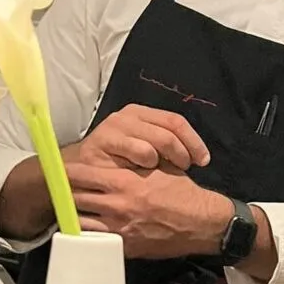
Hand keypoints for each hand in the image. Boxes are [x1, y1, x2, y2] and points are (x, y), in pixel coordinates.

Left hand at [67, 160, 231, 257]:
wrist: (201, 222)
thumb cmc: (181, 192)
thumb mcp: (157, 169)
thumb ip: (131, 166)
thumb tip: (111, 161)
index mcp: (124, 183)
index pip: (83, 175)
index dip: (69, 172)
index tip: (62, 171)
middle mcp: (117, 206)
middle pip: (75, 198)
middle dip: (68, 193)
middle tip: (64, 189)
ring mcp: (118, 229)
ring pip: (80, 221)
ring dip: (75, 214)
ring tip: (74, 209)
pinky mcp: (124, 247)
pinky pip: (96, 239)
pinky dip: (89, 233)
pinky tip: (91, 227)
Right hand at [69, 104, 209, 170]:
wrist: (79, 170)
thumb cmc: (117, 163)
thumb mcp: (144, 150)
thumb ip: (165, 147)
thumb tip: (197, 157)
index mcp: (142, 113)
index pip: (176, 121)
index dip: (194, 141)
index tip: (203, 160)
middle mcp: (129, 115)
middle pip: (170, 131)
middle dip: (184, 152)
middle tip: (186, 168)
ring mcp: (116, 126)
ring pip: (157, 140)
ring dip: (165, 159)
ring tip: (161, 171)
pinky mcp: (104, 139)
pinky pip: (139, 150)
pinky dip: (147, 162)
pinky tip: (143, 170)